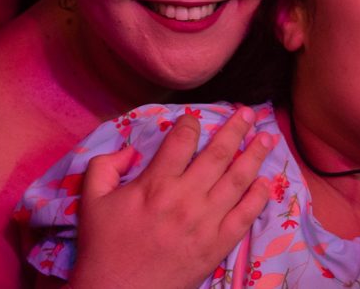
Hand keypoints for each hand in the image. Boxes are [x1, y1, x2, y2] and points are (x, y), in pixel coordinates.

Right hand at [68, 107, 272, 288]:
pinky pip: (245, 216)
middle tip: (248, 113)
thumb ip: (105, 164)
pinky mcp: (217, 245)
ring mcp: (206, 222)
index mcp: (155, 183)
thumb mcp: (91, 198)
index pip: (182, 140)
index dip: (191, 123)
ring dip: (255, 155)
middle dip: (236, 129)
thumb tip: (129, 148)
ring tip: (267, 137)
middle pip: (218, 153)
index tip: (195, 118)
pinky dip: (258, 196)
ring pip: (238, 179)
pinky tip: (266, 182)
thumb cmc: (104, 246)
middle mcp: (186, 197)